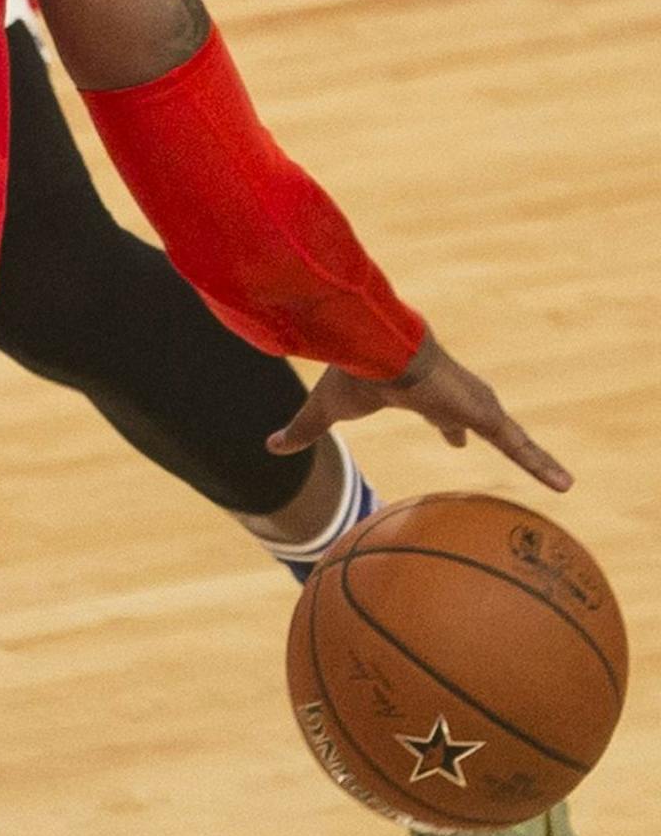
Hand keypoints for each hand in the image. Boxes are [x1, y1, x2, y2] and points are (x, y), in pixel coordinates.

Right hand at [268, 331, 571, 493]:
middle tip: (489, 442)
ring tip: (558, 479)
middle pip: (475, 417)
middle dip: (482, 428)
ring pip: (509, 436)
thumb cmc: (353, 374)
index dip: (447, 426)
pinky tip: (565, 486)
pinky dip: (542, 466)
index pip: (439, 412)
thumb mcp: (326, 412)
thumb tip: (270, 446)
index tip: (453, 437)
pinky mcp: (484, 413)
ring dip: (531, 455)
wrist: (377, 349)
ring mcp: (473, 405)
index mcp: (418, 393)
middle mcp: (452, 396)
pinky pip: (520, 446)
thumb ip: (304, 430)